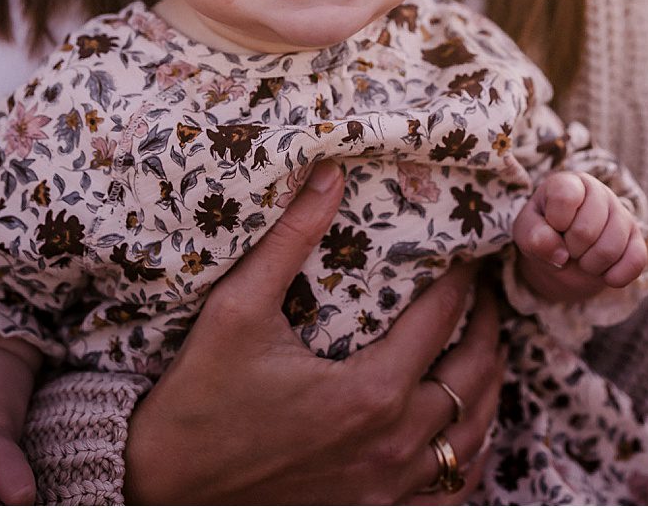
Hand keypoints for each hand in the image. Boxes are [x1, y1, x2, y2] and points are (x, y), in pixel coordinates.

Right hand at [124, 163, 503, 502]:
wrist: (159, 489)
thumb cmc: (196, 399)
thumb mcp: (237, 309)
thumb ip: (290, 239)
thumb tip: (328, 172)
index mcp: (370, 392)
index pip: (443, 320)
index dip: (464, 280)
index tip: (470, 253)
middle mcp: (392, 444)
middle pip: (474, 378)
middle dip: (488, 327)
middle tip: (487, 293)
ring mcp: (387, 487)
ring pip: (472, 438)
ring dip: (487, 389)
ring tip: (486, 349)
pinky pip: (449, 491)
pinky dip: (467, 456)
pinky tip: (464, 430)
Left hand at [513, 170, 647, 303]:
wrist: (563, 256)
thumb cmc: (543, 235)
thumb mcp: (526, 233)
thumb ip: (535, 237)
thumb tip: (560, 254)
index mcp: (569, 183)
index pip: (565, 197)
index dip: (556, 222)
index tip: (552, 226)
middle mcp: (599, 192)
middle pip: (586, 231)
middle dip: (571, 250)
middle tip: (567, 247)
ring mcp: (621, 214)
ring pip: (611, 249)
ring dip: (590, 265)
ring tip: (582, 258)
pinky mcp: (636, 238)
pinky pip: (636, 261)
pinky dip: (615, 276)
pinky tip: (603, 273)